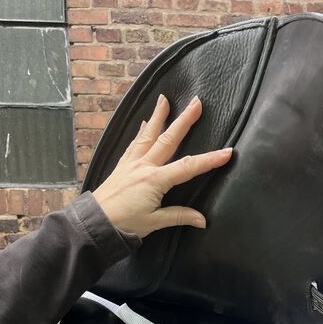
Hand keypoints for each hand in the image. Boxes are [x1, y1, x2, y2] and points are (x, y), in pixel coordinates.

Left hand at [92, 94, 231, 237]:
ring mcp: (132, 163)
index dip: (210, 160)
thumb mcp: (155, 222)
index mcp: (155, 180)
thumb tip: (202, 220)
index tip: (227, 152)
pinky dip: (141, 132)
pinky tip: (144, 123)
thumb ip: (179, 217)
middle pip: (169, 139)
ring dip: (158, 116)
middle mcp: (144, 166)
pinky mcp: (122, 166)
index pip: (189, 167)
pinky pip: (134, 144)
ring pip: (148, 135)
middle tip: (196, 103)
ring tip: (165, 99)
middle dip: (184, 120)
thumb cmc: (124, 223)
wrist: (96, 222)